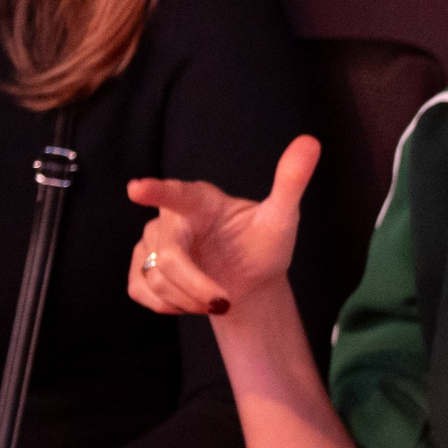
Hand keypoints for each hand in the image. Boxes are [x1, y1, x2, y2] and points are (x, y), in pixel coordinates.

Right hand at [128, 135, 319, 318]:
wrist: (250, 282)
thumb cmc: (263, 246)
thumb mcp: (282, 218)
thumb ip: (291, 181)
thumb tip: (311, 142)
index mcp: (200, 200)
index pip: (176, 194)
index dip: (156, 191)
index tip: (136, 188)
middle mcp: (171, 218)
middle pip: (169, 256)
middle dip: (195, 286)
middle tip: (223, 302)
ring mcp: (152, 243)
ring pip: (156, 278)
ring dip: (189, 300)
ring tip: (215, 299)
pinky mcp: (142, 268)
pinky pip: (139, 290)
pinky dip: (166, 306)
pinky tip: (188, 303)